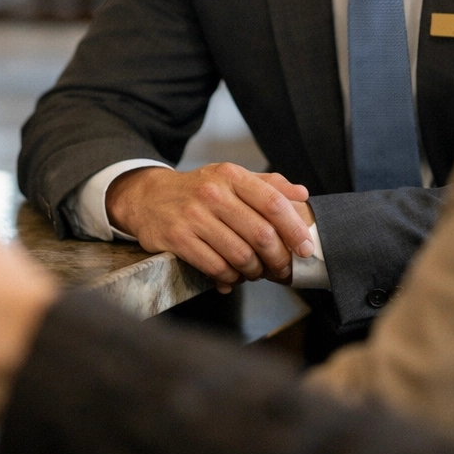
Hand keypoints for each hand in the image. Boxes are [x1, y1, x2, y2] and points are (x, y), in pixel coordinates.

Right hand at [105, 164, 313, 291]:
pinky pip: (215, 267)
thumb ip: (268, 185)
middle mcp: (213, 193)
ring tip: (255, 273)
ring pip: (240, 255)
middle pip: (260, 234)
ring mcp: (193, 216)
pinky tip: (231, 277)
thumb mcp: (229, 178)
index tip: (306, 248)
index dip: (294, 229)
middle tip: (281, 269)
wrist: (148, 197)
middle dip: (277, 259)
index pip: (273, 203)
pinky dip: (229, 278)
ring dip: (254, 271)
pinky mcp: (177, 238)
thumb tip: (302, 195)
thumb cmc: (198, 190)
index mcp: (231, 175)